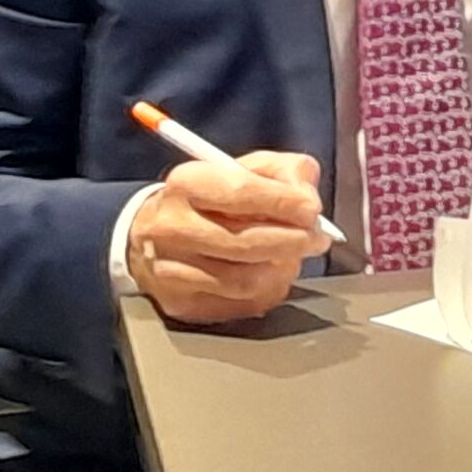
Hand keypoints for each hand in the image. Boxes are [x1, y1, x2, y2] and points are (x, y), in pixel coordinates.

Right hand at [129, 151, 328, 323]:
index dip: (284, 203)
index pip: (241, 193)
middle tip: (318, 238)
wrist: (154, 232)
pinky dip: (269, 290)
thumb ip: (283, 172)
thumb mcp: (246, 167)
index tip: (312, 209)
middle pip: (245, 243)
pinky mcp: (180, 302)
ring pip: (245, 280)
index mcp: (188, 183)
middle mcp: (172, 227)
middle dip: (294, 241)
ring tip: (294, 255)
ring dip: (283, 268)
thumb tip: (307, 200)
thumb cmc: (211, 197)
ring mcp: (171, 270)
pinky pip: (241, 304)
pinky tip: (273, 274)